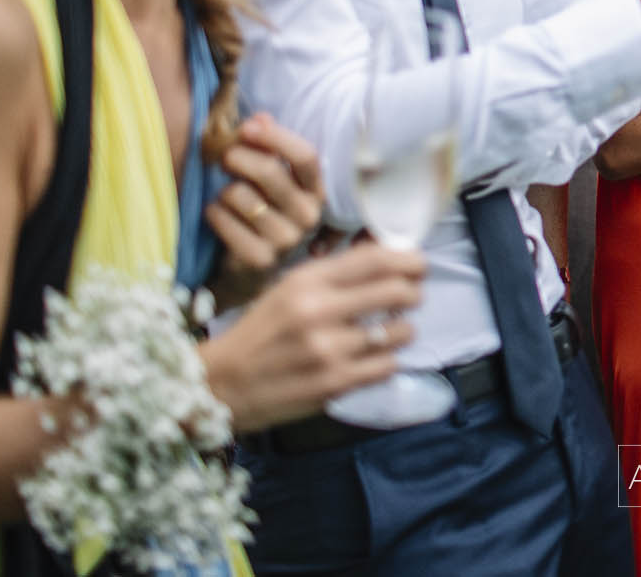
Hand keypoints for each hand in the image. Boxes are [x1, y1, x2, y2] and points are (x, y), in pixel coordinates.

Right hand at [200, 244, 424, 433]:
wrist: (221, 384)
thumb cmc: (260, 332)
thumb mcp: (288, 289)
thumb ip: (333, 274)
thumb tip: (386, 255)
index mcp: (306, 282)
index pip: (375, 260)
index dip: (408, 260)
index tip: (419, 265)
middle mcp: (319, 312)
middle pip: (396, 291)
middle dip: (414, 292)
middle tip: (413, 296)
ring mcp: (328, 350)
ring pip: (399, 331)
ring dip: (404, 329)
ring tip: (395, 329)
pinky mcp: (334, 384)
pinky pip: (387, 365)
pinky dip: (389, 360)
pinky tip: (377, 357)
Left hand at [206, 115, 324, 306]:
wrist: (249, 271)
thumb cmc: (261, 212)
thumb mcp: (270, 180)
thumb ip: (268, 147)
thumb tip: (260, 117)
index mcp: (316, 192)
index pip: (305, 156)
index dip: (275, 137)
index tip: (247, 127)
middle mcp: (309, 216)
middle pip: (269, 172)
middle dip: (238, 158)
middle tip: (224, 158)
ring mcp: (287, 240)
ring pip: (240, 195)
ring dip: (224, 191)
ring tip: (227, 198)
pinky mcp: (261, 259)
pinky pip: (223, 219)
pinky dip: (213, 212)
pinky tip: (219, 216)